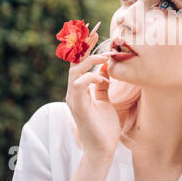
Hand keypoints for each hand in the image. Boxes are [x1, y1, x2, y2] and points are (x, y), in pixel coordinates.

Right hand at [66, 22, 120, 159]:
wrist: (103, 148)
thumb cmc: (104, 125)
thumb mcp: (105, 100)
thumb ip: (102, 84)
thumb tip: (107, 67)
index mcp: (80, 89)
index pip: (80, 63)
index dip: (86, 47)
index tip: (94, 32)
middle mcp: (74, 92)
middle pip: (74, 63)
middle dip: (83, 46)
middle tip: (94, 32)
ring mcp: (74, 99)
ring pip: (74, 72)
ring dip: (89, 61)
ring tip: (105, 57)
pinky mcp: (78, 107)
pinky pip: (79, 86)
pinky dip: (91, 78)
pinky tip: (103, 79)